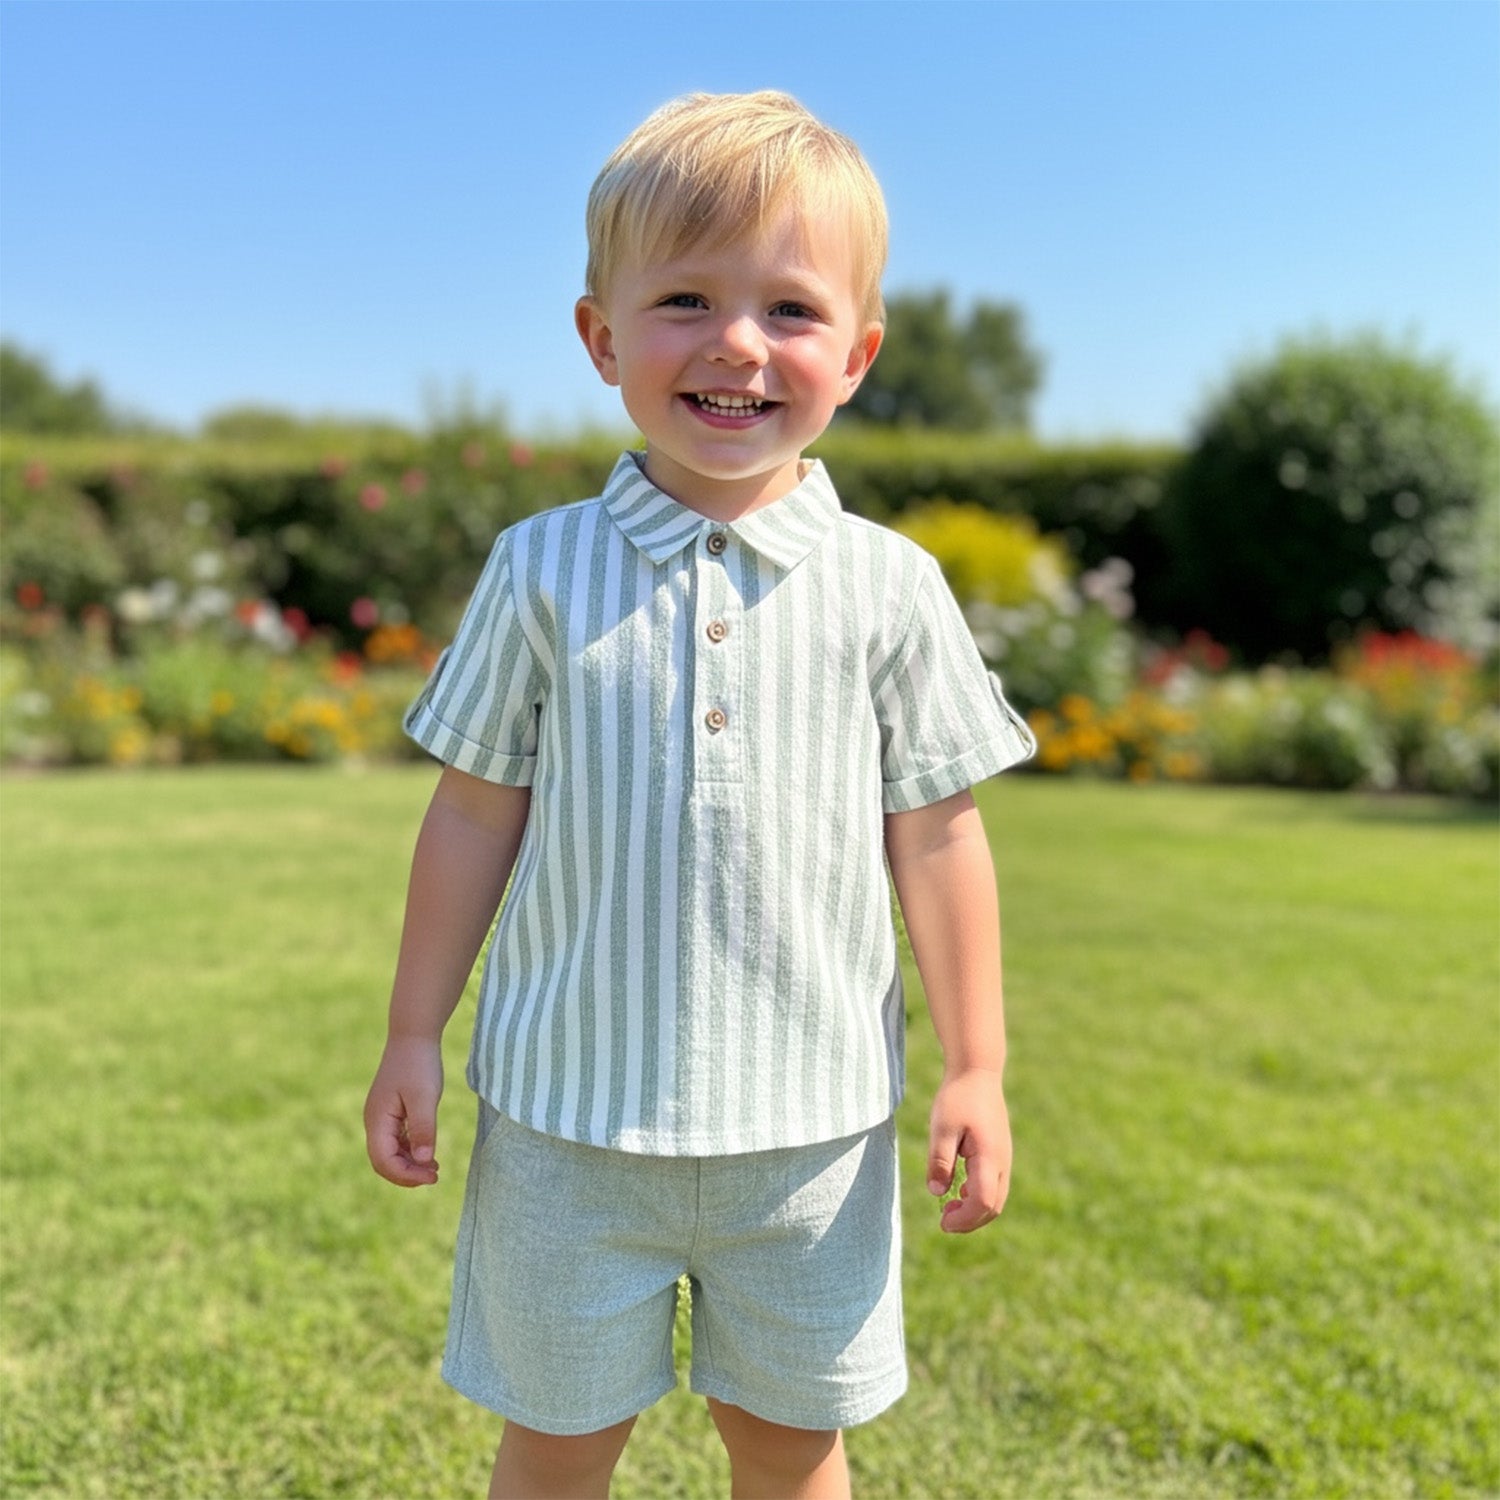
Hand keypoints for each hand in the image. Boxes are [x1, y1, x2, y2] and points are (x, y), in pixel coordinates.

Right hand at [364, 1036, 443, 1186]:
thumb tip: (424, 1161)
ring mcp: (381, 1117)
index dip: (406, 1175)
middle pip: (383, 1161)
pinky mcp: (391, 1112)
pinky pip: (396, 1140)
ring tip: (435, 1170)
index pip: (384, 1161)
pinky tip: (429, 1154)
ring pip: (390, 1152)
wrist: (413, 1036)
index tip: (432, 1177)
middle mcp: (374, 1122)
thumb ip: (423, 1129)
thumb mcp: (425, 1097)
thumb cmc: (419, 1064)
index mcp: (377, 1120)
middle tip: (434, 1177)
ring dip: (409, 1164)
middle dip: (406, 1174)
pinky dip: (410, 1151)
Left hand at [927, 1068, 1011, 1232]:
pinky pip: (995, 1185)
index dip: (965, 1219)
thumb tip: (936, 1193)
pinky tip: (959, 1191)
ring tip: (949, 1209)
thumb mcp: (941, 1127)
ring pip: (997, 1198)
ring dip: (975, 1211)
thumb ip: (939, 1160)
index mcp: (989, 1157)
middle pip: (994, 1206)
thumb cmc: (957, 1098)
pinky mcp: (1000, 1154)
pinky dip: (980, 1197)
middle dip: (970, 1221)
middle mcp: (1002, 1161)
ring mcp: (1004, 1158)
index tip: (942, 1221)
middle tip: (943, 1221)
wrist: (977, 1073)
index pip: (984, 1202)